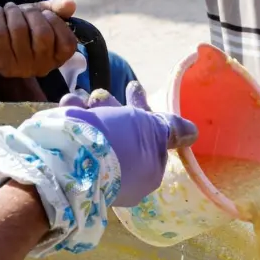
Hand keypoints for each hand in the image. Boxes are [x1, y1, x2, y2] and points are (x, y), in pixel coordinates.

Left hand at [0, 0, 77, 78]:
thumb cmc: (24, 31)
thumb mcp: (42, 19)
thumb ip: (58, 11)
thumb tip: (70, 4)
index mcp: (57, 59)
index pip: (68, 43)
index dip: (57, 22)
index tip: (46, 14)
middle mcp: (42, 67)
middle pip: (43, 33)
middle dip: (32, 13)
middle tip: (25, 9)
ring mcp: (22, 66)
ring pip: (19, 29)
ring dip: (13, 11)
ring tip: (10, 8)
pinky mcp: (1, 62)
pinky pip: (1, 32)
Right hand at [57, 81, 197, 206]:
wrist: (66, 159)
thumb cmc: (118, 143)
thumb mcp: (152, 130)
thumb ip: (170, 129)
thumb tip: (193, 132)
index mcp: (148, 170)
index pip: (151, 136)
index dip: (144, 109)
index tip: (133, 86)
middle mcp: (122, 174)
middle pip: (122, 131)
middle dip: (113, 107)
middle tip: (100, 94)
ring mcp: (95, 171)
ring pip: (97, 131)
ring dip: (91, 109)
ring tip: (81, 98)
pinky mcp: (69, 164)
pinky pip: (74, 136)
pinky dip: (73, 117)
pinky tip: (69, 104)